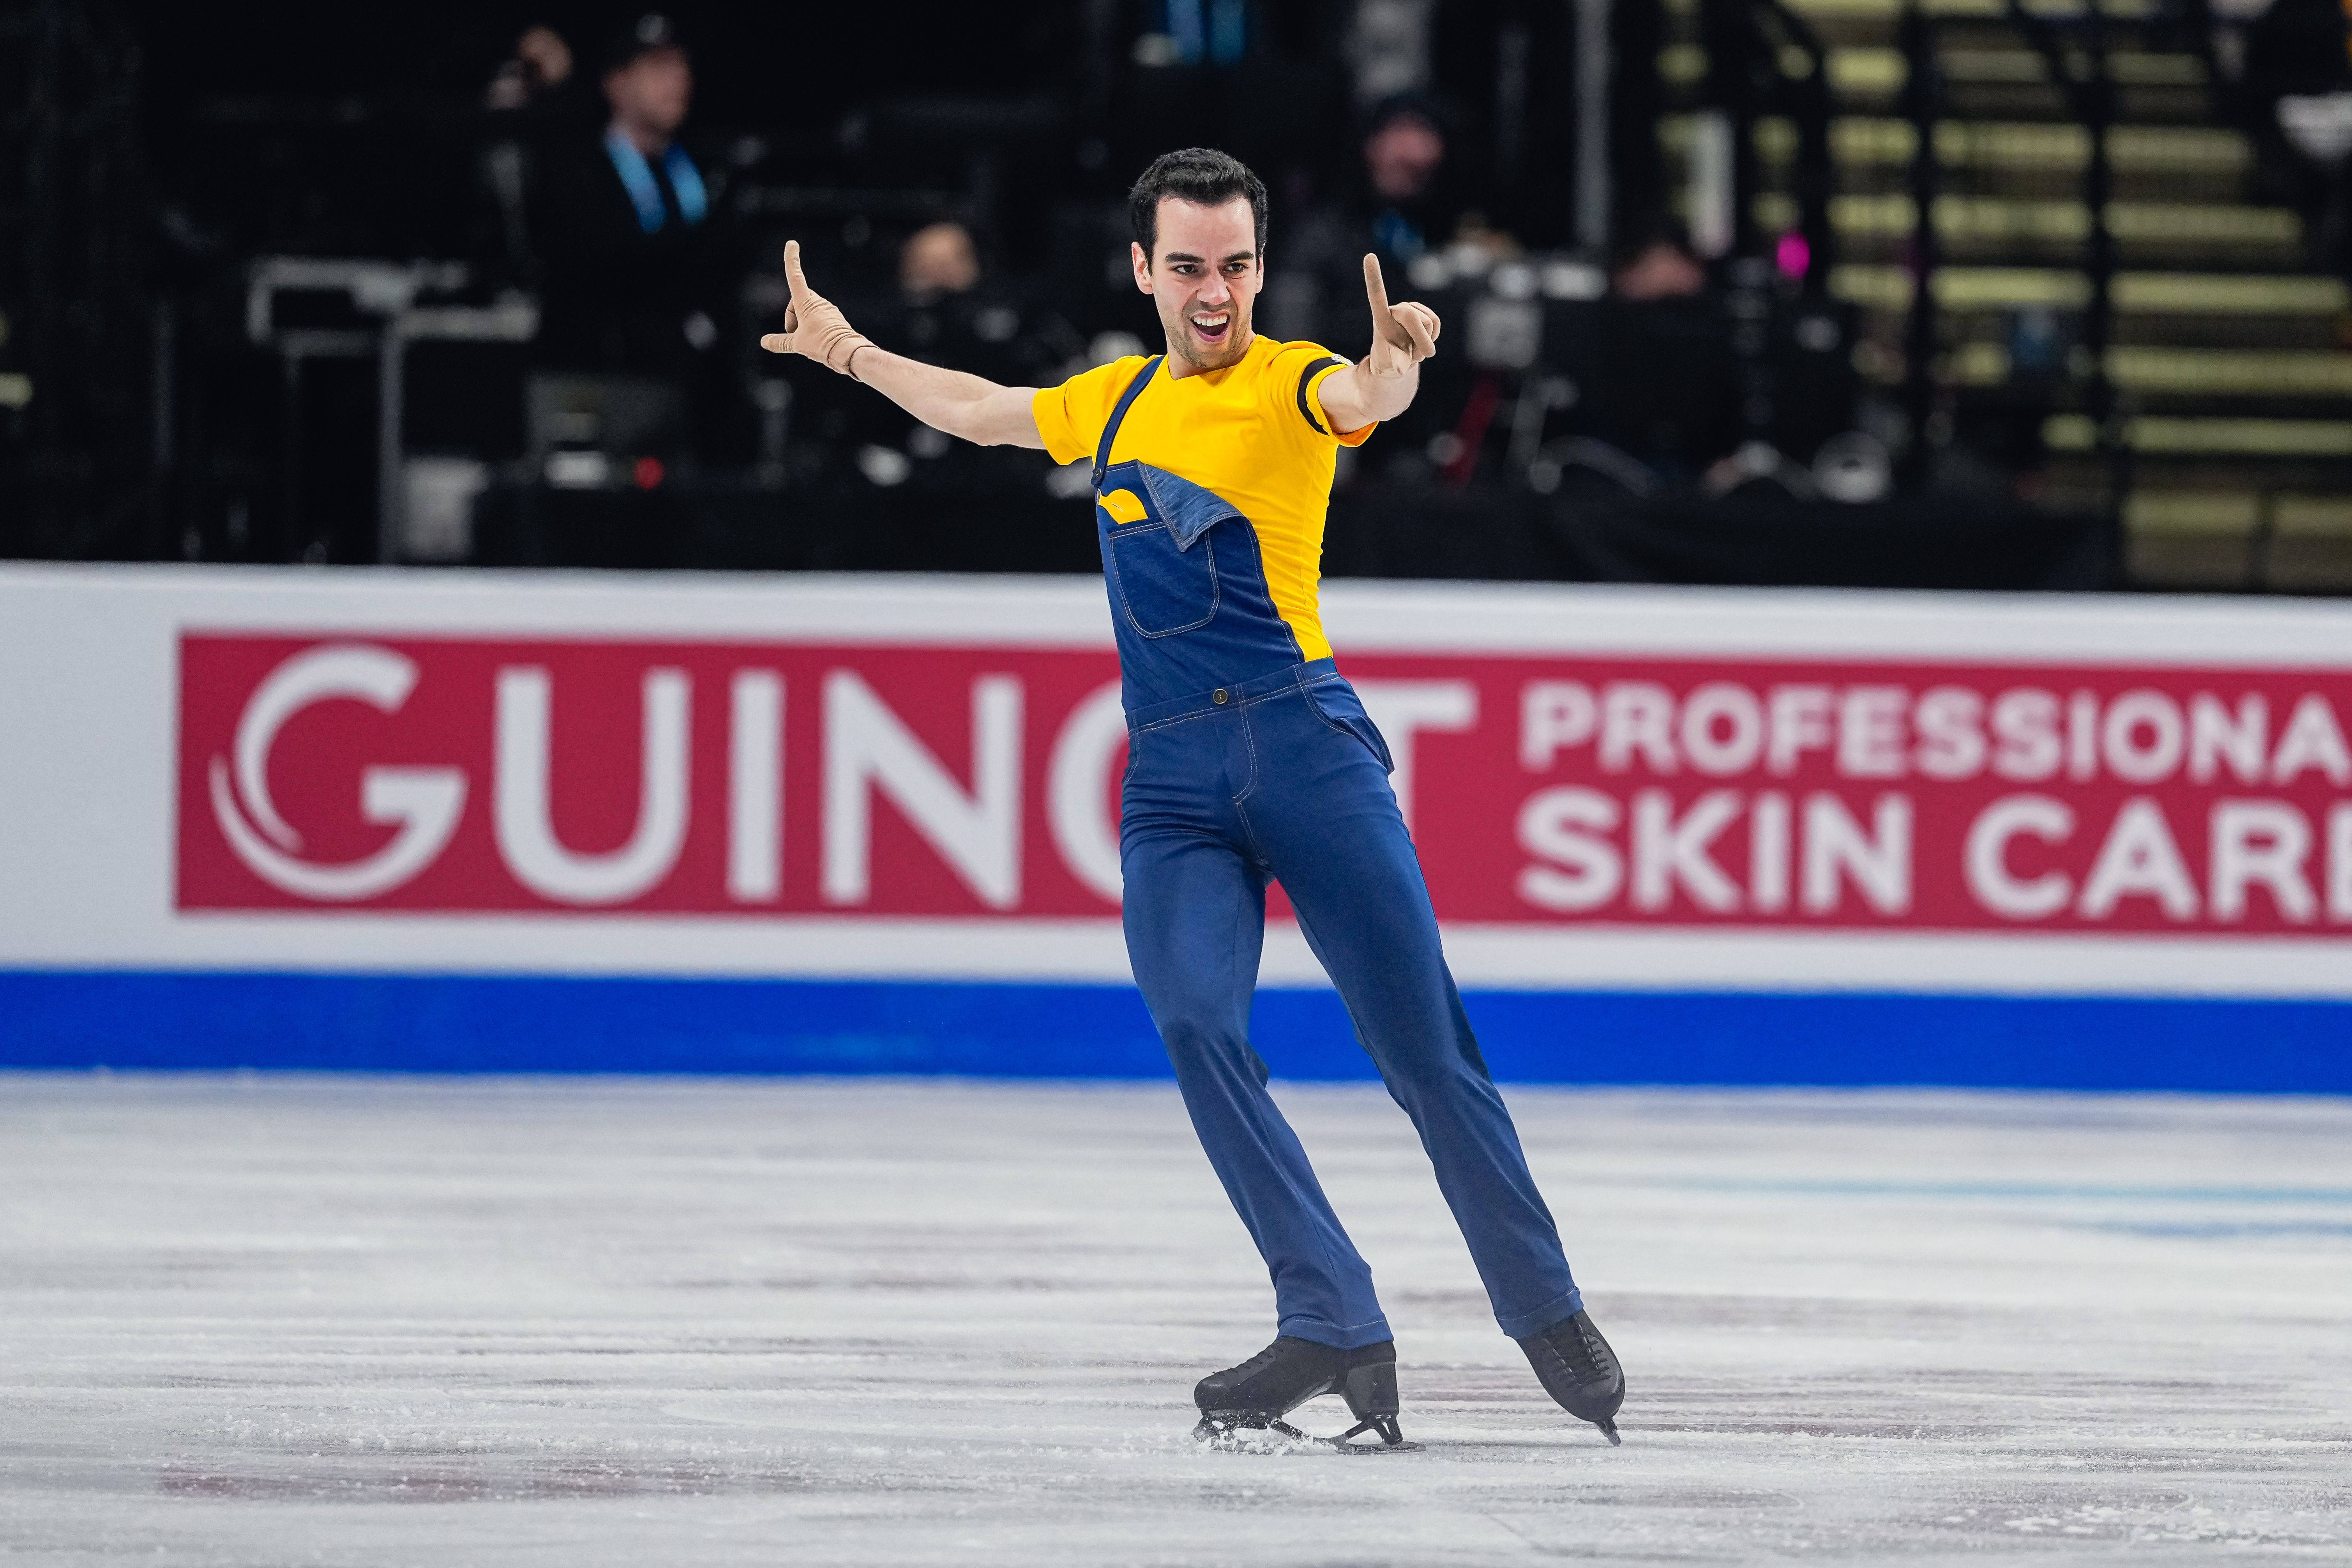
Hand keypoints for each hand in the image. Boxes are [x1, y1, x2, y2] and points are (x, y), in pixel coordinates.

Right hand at [759, 240, 872, 376]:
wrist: (848, 352)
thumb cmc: (822, 344)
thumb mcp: (797, 344)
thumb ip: (780, 342)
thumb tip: (764, 342)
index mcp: (806, 302)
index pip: (795, 276)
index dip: (791, 260)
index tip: (792, 243)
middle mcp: (818, 302)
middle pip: (797, 304)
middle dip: (793, 318)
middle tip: (797, 336)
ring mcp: (828, 309)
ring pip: (808, 312)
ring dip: (803, 325)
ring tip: (811, 342)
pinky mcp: (835, 317)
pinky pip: (819, 319)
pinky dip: (814, 328)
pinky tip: (820, 342)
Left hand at [1362, 254, 1439, 377]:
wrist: (1398, 362)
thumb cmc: (1388, 363)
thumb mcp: (1387, 367)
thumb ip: (1393, 364)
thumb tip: (1399, 368)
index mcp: (1381, 319)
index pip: (1377, 295)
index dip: (1374, 277)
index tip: (1369, 256)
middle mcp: (1396, 309)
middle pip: (1414, 317)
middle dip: (1420, 340)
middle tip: (1418, 358)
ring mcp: (1412, 309)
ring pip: (1429, 322)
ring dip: (1425, 343)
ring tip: (1413, 350)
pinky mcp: (1425, 313)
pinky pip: (1436, 323)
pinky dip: (1433, 338)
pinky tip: (1423, 343)